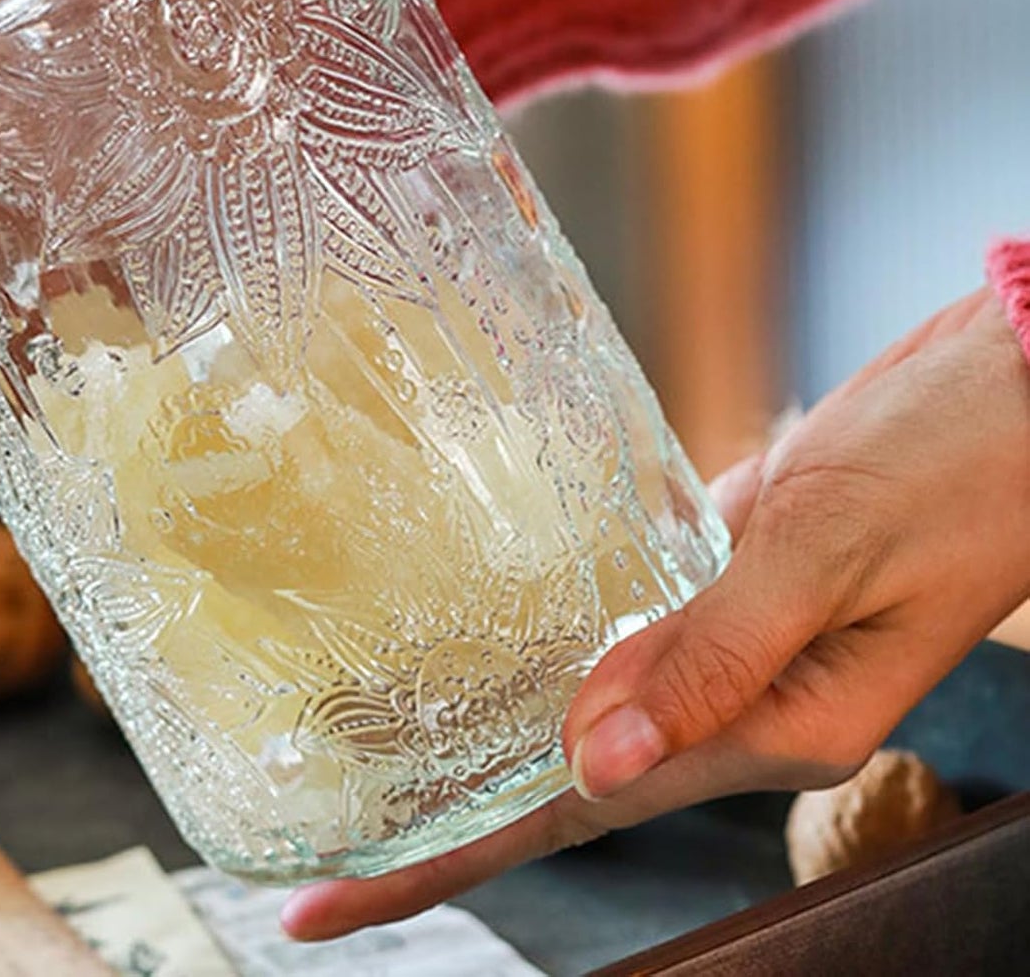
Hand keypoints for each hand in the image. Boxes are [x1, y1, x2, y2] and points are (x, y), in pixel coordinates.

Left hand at [281, 286, 1029, 940]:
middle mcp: (747, 707)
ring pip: (592, 710)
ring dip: (490, 741)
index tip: (342, 900)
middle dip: (449, 823)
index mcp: (777, 726)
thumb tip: (593, 755)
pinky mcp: (729, 586)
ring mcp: (736, 648)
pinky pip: (624, 635)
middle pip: (572, 779)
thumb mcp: (830, 551)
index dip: (459, 856)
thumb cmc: (954, 457)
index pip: (585, 809)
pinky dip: (549, 651)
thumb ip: (716, 653)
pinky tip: (484, 648)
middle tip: (323, 856)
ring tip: (371, 767)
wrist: (1012, 385)